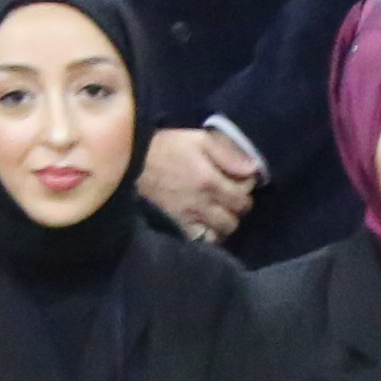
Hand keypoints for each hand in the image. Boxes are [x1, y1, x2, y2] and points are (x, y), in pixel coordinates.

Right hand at [139, 127, 258, 243]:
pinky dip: (206, 236)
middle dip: (236, 209)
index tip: (239, 182)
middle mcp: (202, 204)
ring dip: (222, 224)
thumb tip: (253, 170)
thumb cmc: (165, 148)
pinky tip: (203, 226)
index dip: (245, 190)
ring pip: (219, 233)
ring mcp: (188, 219)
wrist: (128, 163)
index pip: (243, 197)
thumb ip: (228, 154)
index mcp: (210, 181)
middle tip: (228, 199)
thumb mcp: (198, 140)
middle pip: (234, 219)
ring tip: (216, 213)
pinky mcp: (175, 228)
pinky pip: (200, 241)